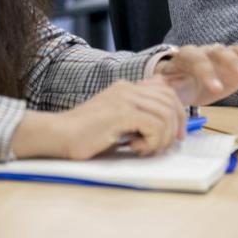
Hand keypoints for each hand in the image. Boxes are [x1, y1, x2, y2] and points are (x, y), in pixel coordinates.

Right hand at [11, 77, 185, 159]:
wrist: (58, 135)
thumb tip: (165, 125)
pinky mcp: (122, 113)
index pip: (165, 91)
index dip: (178, 113)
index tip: (177, 135)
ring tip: (145, 149)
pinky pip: (155, 125)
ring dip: (162, 138)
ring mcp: (125, 98)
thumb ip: (136, 118)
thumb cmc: (84, 136)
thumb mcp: (116, 123)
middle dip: (176, 126)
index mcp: (127, 88)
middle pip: (170, 101)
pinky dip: (152, 141)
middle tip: (167, 146)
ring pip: (166, 114)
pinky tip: (134, 148)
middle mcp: (128, 88)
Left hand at [153, 43, 237, 105]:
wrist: (182, 79)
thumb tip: (156, 87)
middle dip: (232, 62)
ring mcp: (225, 57)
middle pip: (221, 52)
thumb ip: (165, 87)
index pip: (197, 60)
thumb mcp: (167, 88)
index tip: (215, 88)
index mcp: (188, 56)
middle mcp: (208, 52)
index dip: (206, 72)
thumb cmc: (173, 84)